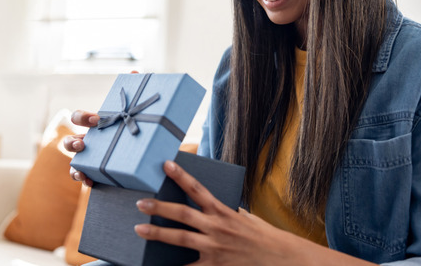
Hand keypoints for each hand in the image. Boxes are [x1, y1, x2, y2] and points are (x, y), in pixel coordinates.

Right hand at [64, 70, 139, 186]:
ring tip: (81, 170)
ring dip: (74, 166)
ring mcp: (90, 158)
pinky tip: (90, 181)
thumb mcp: (137, 111)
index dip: (83, 117)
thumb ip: (134, 92)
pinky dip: (84, 179)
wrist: (146, 152)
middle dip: (72, 142)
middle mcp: (88, 142)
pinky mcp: (97, 173)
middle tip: (83, 143)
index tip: (96, 119)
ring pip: (72, 162)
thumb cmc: (136, 127)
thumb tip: (133, 72)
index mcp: (95, 125)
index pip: (79, 118)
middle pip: (69, 141)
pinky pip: (83, 177)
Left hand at [134, 161, 375, 265]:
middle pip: (182, 214)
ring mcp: (215, 247)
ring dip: (157, 234)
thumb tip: (205, 204)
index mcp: (223, 211)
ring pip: (180, 238)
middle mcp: (217, 227)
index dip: (181, 176)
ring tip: (139, 230)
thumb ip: (223, 211)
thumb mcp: (244, 216)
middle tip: (140, 203)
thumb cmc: (261, 236)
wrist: (281, 258)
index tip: (165, 165)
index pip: (197, 189)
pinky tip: (157, 264)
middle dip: (159, 208)